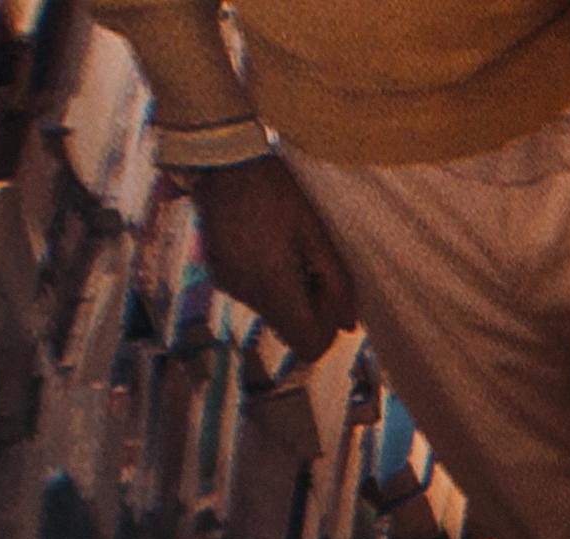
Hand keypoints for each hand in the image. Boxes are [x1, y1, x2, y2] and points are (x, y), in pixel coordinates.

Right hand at [189, 156, 358, 361]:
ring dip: (290, 291)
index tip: (330, 290)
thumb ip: (336, 283)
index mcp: (274, 286)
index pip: (310, 345)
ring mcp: (230, 286)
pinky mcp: (220, 275)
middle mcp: (248, 295)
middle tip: (313, 262)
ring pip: (274, 312)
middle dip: (311, 307)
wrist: (222, 161)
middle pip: (292, 330)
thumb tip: (349, 326)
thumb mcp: (316, 234)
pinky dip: (269, 280)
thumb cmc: (276, 191)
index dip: (328, 326)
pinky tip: (268, 244)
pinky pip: (254, 294)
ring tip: (289, 246)